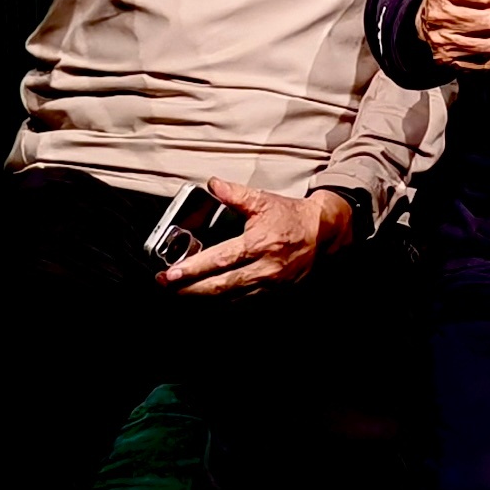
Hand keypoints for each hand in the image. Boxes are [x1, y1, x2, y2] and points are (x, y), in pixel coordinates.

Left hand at [158, 181, 348, 295]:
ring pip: (229, 300)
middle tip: (165, 286)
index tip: (170, 273)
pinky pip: (243, 304)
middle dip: (189, 289)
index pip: (219, 260)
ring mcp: (269, 285)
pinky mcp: (274, 295)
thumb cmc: (292, 217)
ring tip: (179, 294)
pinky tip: (207, 301)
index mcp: (258, 244)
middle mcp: (263, 269)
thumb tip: (212, 184)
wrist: (323, 234)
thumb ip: (236, 194)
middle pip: (220, 286)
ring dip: (202, 299)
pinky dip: (223, 305)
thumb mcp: (264, 201)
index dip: (193, 268)